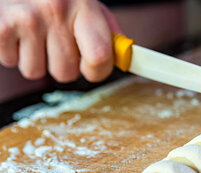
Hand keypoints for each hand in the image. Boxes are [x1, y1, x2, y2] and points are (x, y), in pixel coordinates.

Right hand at [0, 0, 120, 82]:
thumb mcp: (85, 1)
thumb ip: (106, 29)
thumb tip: (123, 57)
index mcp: (84, 6)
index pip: (100, 57)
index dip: (97, 70)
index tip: (91, 66)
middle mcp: (55, 10)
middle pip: (66, 73)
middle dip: (61, 64)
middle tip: (54, 40)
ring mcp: (25, 18)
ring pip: (35, 72)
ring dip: (34, 58)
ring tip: (33, 32)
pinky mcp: (0, 26)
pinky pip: (10, 61)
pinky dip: (11, 51)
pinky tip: (15, 30)